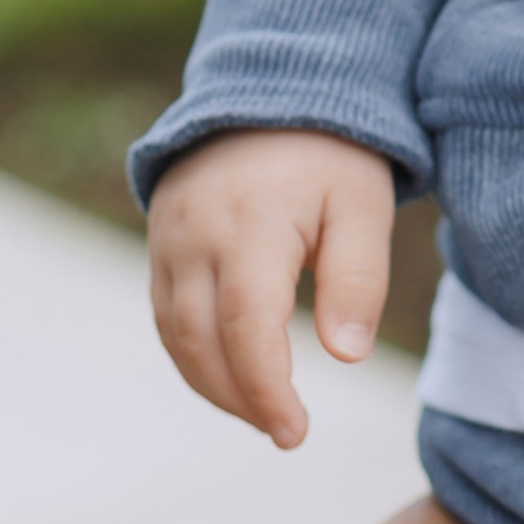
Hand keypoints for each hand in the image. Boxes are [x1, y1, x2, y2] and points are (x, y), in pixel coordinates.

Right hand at [148, 126, 397, 447]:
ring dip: (213, 384)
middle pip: (200, 341)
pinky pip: (165, 313)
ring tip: (264, 413)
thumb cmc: (330, 154)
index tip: (294, 432)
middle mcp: (194, 237)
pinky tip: (232, 375)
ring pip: (175, 334)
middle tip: (286, 432)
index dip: (265, 389)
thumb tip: (346, 356)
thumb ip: (357, 280)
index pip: (246, 328)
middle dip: (239, 397)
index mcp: (248, 227)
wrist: (272, 92)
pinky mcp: (160, 244)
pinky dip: (193, 353)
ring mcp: (168, 240)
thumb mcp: (362, 206)